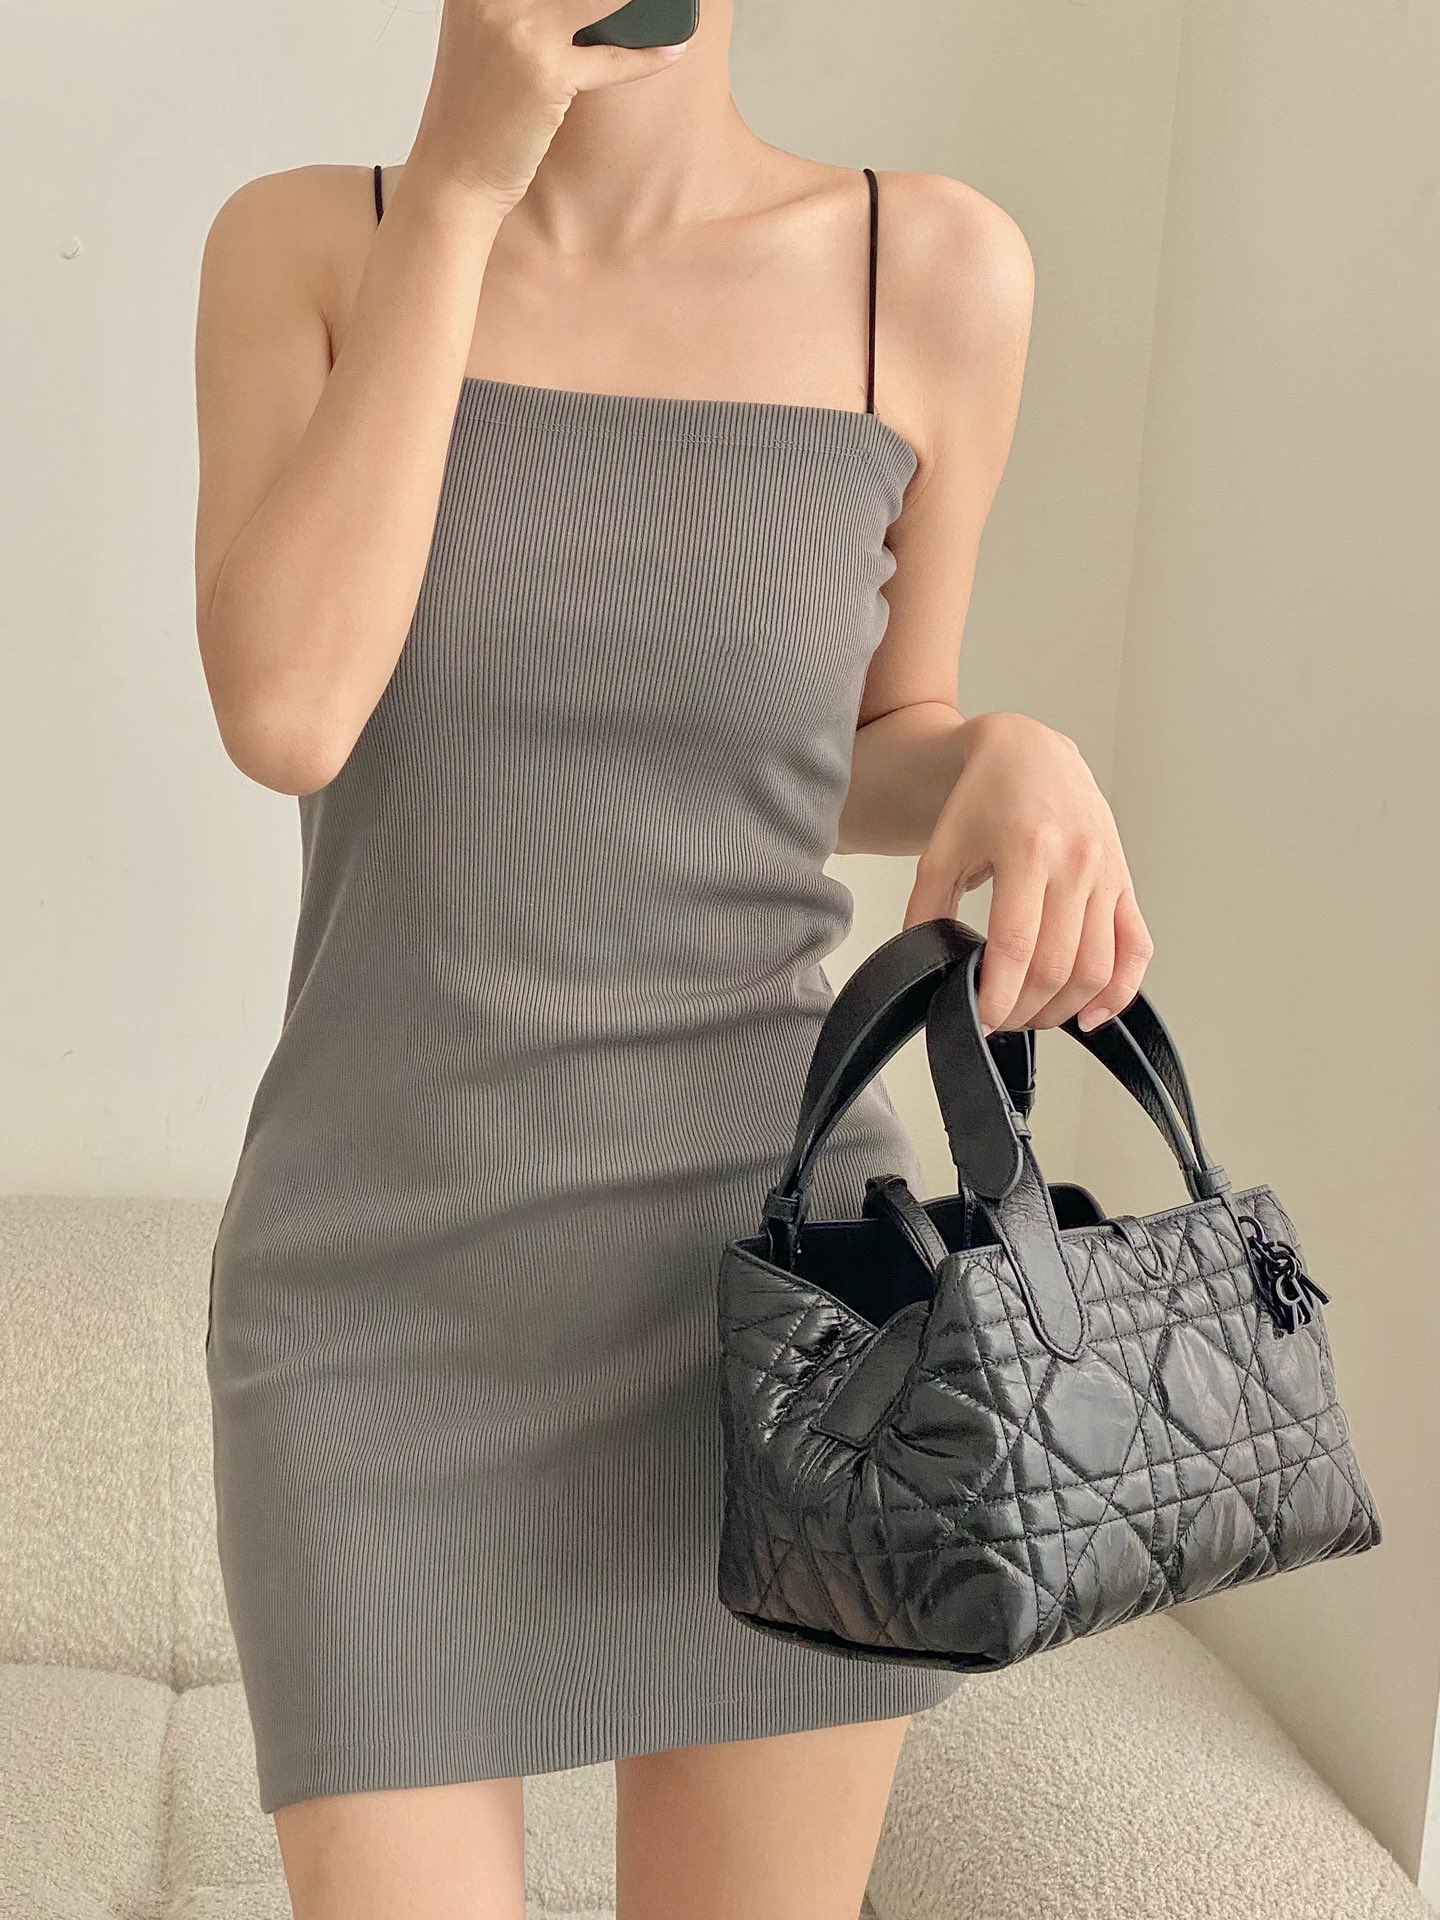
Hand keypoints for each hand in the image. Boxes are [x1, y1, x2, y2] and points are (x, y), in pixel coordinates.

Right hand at [413, 0, 691, 208]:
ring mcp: (519, 30)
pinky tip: (672, 48)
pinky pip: (612, 58)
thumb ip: (523, 9)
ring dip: (639, 4)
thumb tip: (600, 7)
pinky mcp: (545, 72)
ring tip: (667, 4)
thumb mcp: (487, 40)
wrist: (455, 173)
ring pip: (600, 0)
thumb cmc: (477, 114)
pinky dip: (647, 55)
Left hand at [903, 711, 1153, 1034]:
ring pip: (1097, 967)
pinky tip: (1090, 1015)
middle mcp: (1076, 862)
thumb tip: (922, 965)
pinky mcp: (1124, 883)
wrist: (1029, 755)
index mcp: (1026, 849)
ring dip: (1064, 1008)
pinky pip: (1136, 948)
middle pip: (1058, 965)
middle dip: (1026, 1009)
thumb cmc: (983, 799)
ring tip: (1033, 1016)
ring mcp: (1106, 874)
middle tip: (1000, 1021)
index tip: (981, 1020)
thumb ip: (927, 909)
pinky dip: (1119, 991)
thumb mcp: (941, 849)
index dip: (999, 995)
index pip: (1016, 945)